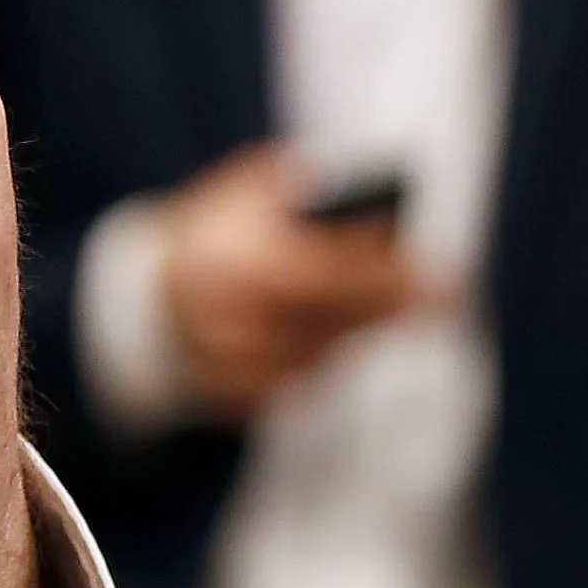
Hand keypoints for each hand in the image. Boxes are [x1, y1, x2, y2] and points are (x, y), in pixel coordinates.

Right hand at [161, 143, 426, 418]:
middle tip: (440, 300)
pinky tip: (322, 331)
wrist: (143, 290)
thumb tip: (386, 226)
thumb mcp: (256, 187)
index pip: (323, 276)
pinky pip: (297, 385)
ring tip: (378, 305)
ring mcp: (218, 365)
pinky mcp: (225, 400)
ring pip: (319, 358)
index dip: (386, 280)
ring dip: (354, 331)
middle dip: (388, 309)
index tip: (444, 282)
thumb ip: (312, 198)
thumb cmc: (220, 228)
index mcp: (222, 256)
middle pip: (329, 324)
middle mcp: (217, 317)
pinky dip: (319, 357)